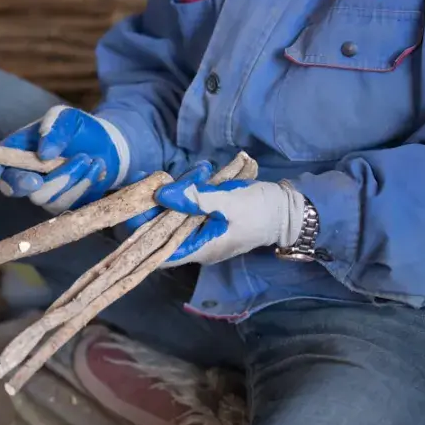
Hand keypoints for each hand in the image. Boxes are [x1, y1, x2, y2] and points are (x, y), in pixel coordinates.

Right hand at [0, 105, 130, 213]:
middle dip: (24, 183)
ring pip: (44, 197)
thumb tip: (44, 152)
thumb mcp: (68, 118)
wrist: (108, 148)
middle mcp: (25, 175)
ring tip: (88, 158)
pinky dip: (83, 184)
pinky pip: (67, 203)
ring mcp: (43, 193)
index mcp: (17, 150)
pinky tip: (95, 168)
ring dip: (68, 177)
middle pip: (12, 187)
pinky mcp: (62, 206)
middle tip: (38, 179)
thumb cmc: (79, 130)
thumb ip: (55, 127)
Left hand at [152, 163, 306, 266]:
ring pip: (178, 216)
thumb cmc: (261, 210)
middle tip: (154, 180)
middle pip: (165, 231)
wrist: (290, 210)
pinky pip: (192, 208)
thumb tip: (161, 194)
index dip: (142, 233)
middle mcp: (199, 245)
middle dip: (157, 206)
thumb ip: (195, 199)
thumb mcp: (228, 201)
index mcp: (201, 248)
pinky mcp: (211, 220)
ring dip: (177, 194)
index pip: (159, 251)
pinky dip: (191, 192)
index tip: (134, 208)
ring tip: (180, 173)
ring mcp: (205, 233)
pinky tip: (199, 173)